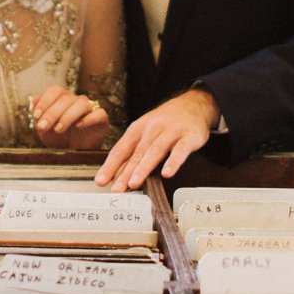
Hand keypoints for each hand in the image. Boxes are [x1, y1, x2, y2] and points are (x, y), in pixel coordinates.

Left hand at [31, 85, 109, 149]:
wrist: (73, 154)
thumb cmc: (59, 139)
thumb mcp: (44, 129)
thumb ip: (38, 114)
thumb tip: (34, 98)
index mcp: (63, 98)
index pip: (55, 90)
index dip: (45, 101)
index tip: (36, 116)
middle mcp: (76, 100)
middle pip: (66, 98)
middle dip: (52, 113)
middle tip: (44, 126)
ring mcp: (90, 109)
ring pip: (81, 104)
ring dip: (68, 116)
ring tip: (58, 129)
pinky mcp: (101, 119)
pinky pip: (98, 114)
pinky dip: (88, 119)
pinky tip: (78, 126)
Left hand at [95, 89, 218, 191]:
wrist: (193, 104)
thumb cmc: (165, 123)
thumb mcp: (146, 133)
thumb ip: (133, 155)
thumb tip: (117, 177)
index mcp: (138, 128)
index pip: (121, 149)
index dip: (110, 166)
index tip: (100, 181)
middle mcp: (152, 128)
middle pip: (136, 153)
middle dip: (125, 172)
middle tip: (116, 189)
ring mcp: (171, 132)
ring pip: (155, 151)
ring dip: (143, 168)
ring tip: (134, 184)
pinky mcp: (189, 137)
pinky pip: (180, 150)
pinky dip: (173, 162)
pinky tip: (167, 173)